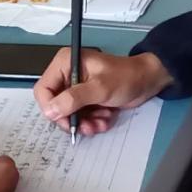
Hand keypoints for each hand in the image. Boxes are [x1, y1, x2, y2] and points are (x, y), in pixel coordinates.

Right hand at [33, 48, 171, 135]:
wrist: (147, 80)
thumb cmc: (125, 77)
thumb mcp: (100, 88)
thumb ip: (74, 99)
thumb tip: (50, 111)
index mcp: (65, 63)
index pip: (44, 89)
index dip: (51, 108)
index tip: (65, 121)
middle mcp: (67, 74)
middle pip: (55, 104)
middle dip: (72, 118)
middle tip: (85, 128)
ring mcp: (77, 87)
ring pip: (69, 114)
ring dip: (84, 122)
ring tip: (100, 123)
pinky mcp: (86, 98)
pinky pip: (81, 115)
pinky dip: (92, 121)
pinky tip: (105, 119)